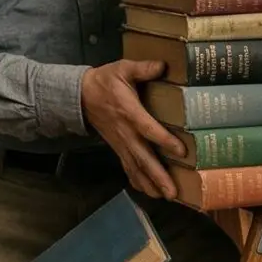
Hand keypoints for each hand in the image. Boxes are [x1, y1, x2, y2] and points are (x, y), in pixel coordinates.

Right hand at [80, 59, 184, 198]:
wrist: (81, 96)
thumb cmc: (105, 81)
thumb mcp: (122, 68)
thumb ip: (142, 68)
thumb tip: (163, 65)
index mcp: (129, 112)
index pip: (148, 129)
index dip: (164, 140)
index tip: (181, 151)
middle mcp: (126, 133)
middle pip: (143, 158)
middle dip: (158, 175)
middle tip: (173, 191)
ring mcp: (121, 143)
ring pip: (136, 167)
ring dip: (151, 183)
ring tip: (166, 196)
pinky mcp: (118, 148)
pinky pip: (128, 168)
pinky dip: (138, 181)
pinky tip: (150, 192)